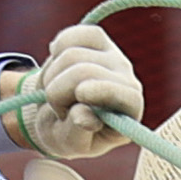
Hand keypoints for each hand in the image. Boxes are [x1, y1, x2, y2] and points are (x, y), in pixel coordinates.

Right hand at [6, 23, 143, 162]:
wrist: (58, 112)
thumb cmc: (70, 133)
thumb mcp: (71, 143)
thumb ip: (78, 133)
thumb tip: (84, 117)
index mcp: (129, 111)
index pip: (128, 95)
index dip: (105, 90)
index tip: (81, 93)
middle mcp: (126, 79)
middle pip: (87, 72)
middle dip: (59, 91)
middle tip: (57, 109)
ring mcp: (113, 55)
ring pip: (71, 54)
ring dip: (52, 76)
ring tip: (56, 93)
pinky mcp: (97, 38)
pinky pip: (70, 36)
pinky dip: (56, 50)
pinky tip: (57, 65)